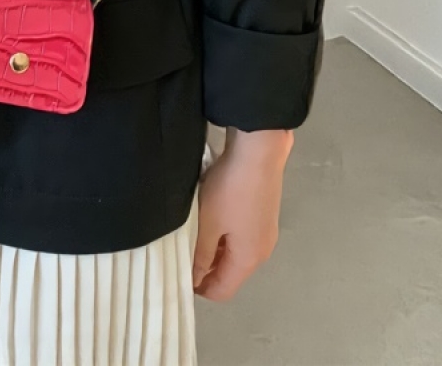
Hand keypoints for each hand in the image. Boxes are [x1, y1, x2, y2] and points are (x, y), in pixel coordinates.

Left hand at [192, 128, 293, 300]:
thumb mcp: (208, 223)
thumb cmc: (231, 190)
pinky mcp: (263, 214)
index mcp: (248, 259)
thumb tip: (195, 279)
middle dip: (204, 267)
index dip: (199, 288)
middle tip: (179, 249)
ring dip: (213, 248)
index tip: (177, 272)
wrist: (258, 151)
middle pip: (230, 272)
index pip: (222, 290)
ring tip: (189, 230)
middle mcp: (261, 251)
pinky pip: (240, 235)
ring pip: (234, 252)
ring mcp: (264, 231)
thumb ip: (200, 253)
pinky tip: (208, 215)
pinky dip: (223, 233)